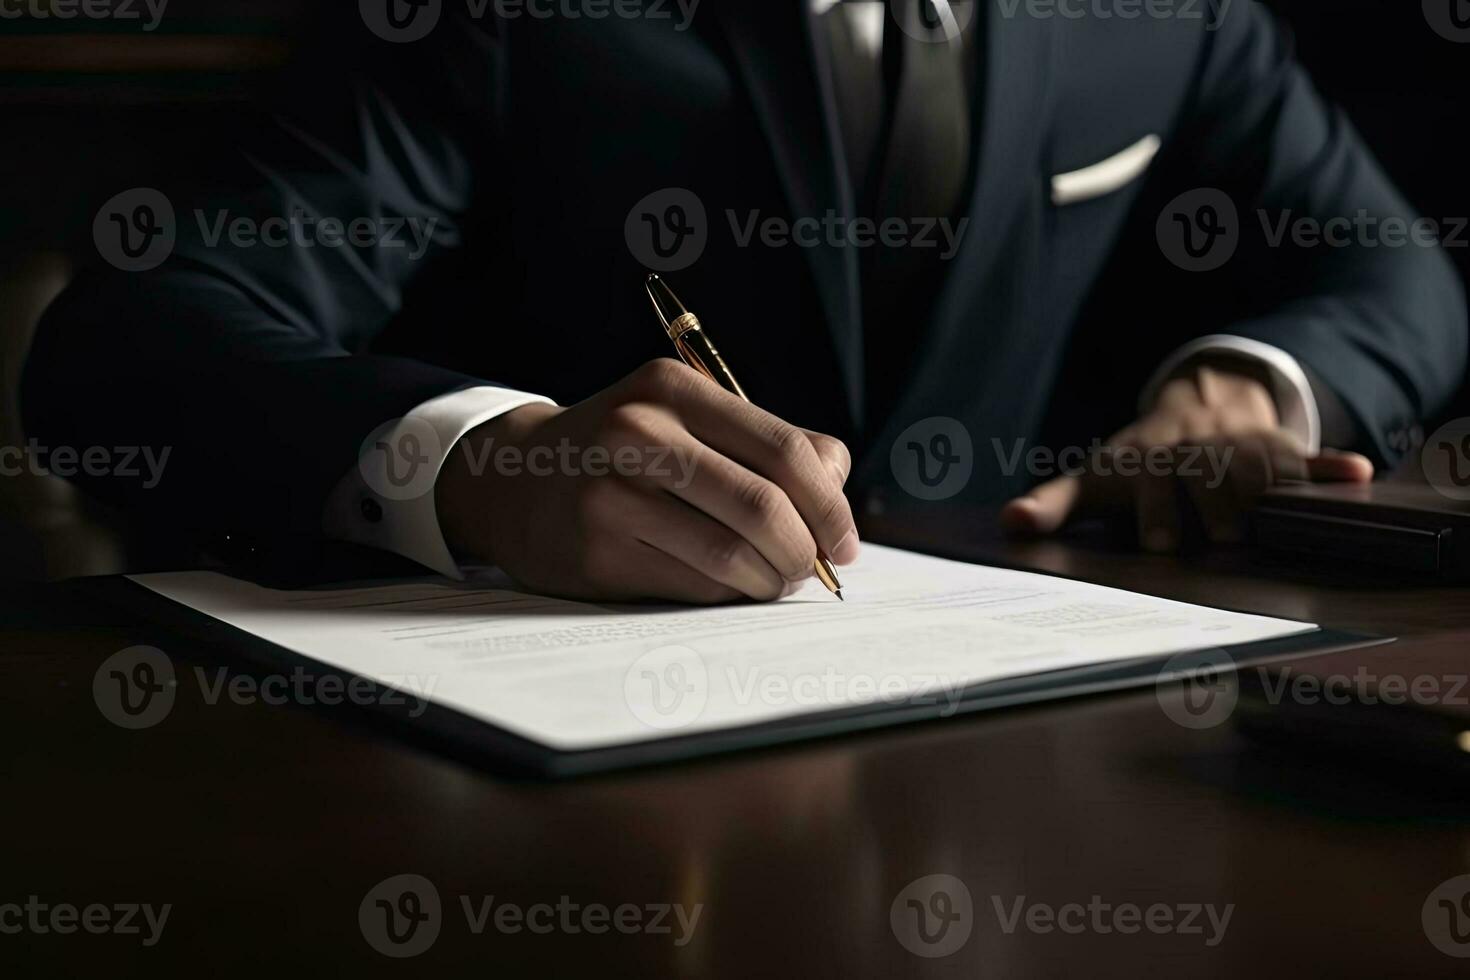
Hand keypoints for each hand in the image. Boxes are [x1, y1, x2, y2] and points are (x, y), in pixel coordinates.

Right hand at [435, 359, 860, 602]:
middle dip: (804, 551)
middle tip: (811, 570)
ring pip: (730, 555)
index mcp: (674, 388)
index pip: (785, 450)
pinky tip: (726, 587)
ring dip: (769, 581)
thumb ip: (768, 443)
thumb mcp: (688, 418)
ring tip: (772, 581)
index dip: (831, 505)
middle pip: (762, 506)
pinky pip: (692, 586)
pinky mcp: (597, 551)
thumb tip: (837, 488)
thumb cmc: (628, 452)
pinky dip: (726, 595)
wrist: (518, 479)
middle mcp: (639, 433)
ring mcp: (611, 494)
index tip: (844, 542)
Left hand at [1000, 363, 1373, 550]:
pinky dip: (1330, 467)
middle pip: (1209, 487)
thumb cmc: (1131, 466)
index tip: (1160, 544)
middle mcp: (1194, 455)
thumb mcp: (1090, 482)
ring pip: (1256, 476)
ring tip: (1256, 525)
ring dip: (1261, 498)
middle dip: (1211, 511)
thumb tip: (1009, 522)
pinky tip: (1353, 472)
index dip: (1157, 513)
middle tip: (1217, 537)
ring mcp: (1238, 451)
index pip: (1152, 489)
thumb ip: (1050, 504)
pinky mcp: (1278, 450)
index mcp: (1148, 465)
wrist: (1189, 407)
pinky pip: (1307, 458)